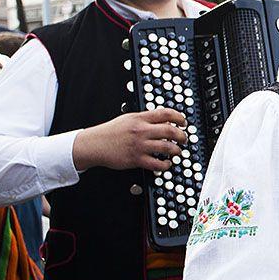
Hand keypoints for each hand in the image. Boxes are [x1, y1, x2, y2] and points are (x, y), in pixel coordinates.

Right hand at [72, 108, 187, 171]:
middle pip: (170, 130)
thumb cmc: (111, 132)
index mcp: (140, 118)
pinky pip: (157, 164)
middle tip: (184, 139)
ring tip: (177, 152)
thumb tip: (163, 119)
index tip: (184, 123)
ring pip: (167, 147)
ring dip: (176, 150)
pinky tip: (166, 164)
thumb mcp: (128, 118)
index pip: (165, 113)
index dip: (179, 117)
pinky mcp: (136, 159)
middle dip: (182, 136)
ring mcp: (139, 145)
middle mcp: (141, 131)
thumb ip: (145, 118)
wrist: (94, 144)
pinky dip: (165, 165)